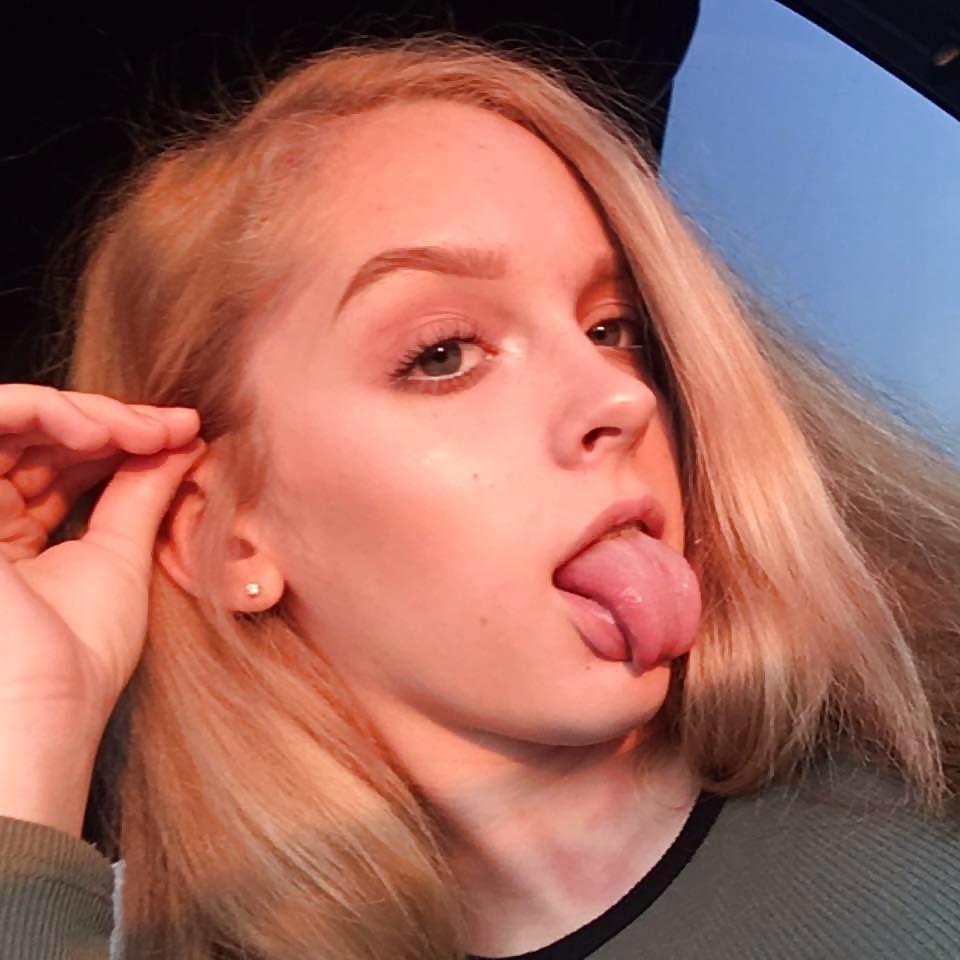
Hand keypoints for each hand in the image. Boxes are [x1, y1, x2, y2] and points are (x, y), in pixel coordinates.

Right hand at [0, 384, 203, 831]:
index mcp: (14, 537)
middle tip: (174, 428)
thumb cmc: (77, 657)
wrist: (39, 711)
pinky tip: (103, 429)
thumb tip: (182, 439)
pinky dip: (44, 412)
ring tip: (144, 430)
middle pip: (39, 437)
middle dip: (113, 422)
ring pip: (12, 421)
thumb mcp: (120, 557)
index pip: (61, 463)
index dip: (120, 439)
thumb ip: (140, 492)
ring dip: (85, 413)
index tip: (184, 433)